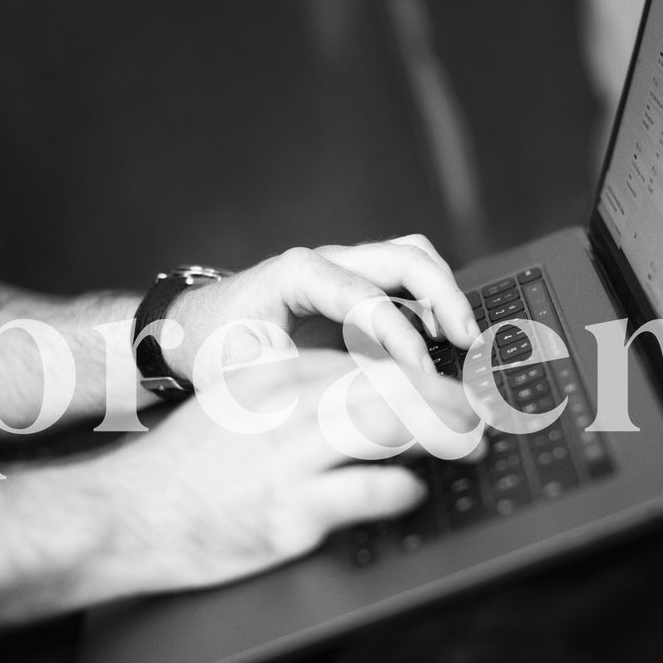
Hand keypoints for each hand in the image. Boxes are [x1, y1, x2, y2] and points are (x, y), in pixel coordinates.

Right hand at [68, 349, 483, 596]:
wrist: (124, 513)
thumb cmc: (187, 468)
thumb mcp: (239, 409)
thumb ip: (298, 400)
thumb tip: (367, 404)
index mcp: (278, 379)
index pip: (368, 365)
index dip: (424, 376)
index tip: (455, 390)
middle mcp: (287, 409)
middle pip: (391, 386)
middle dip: (448, 399)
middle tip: (481, 416)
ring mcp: (289, 459)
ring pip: (389, 426)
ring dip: (443, 434)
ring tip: (471, 445)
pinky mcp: (289, 512)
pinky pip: (366, 491)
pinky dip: (401, 489)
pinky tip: (413, 491)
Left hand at [162, 235, 479, 383]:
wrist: (194, 330)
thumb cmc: (217, 351)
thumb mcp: (247, 374)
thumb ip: (301, 385)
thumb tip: (352, 406)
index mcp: (298, 275)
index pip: (368, 297)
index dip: (400, 339)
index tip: (419, 377)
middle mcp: (328, 261)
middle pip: (406, 256)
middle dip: (444, 298)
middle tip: (468, 343)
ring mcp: (345, 267)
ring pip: (414, 257)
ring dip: (445, 293)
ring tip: (464, 341)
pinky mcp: (357, 285)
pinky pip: (408, 280)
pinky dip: (434, 304)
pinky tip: (442, 345)